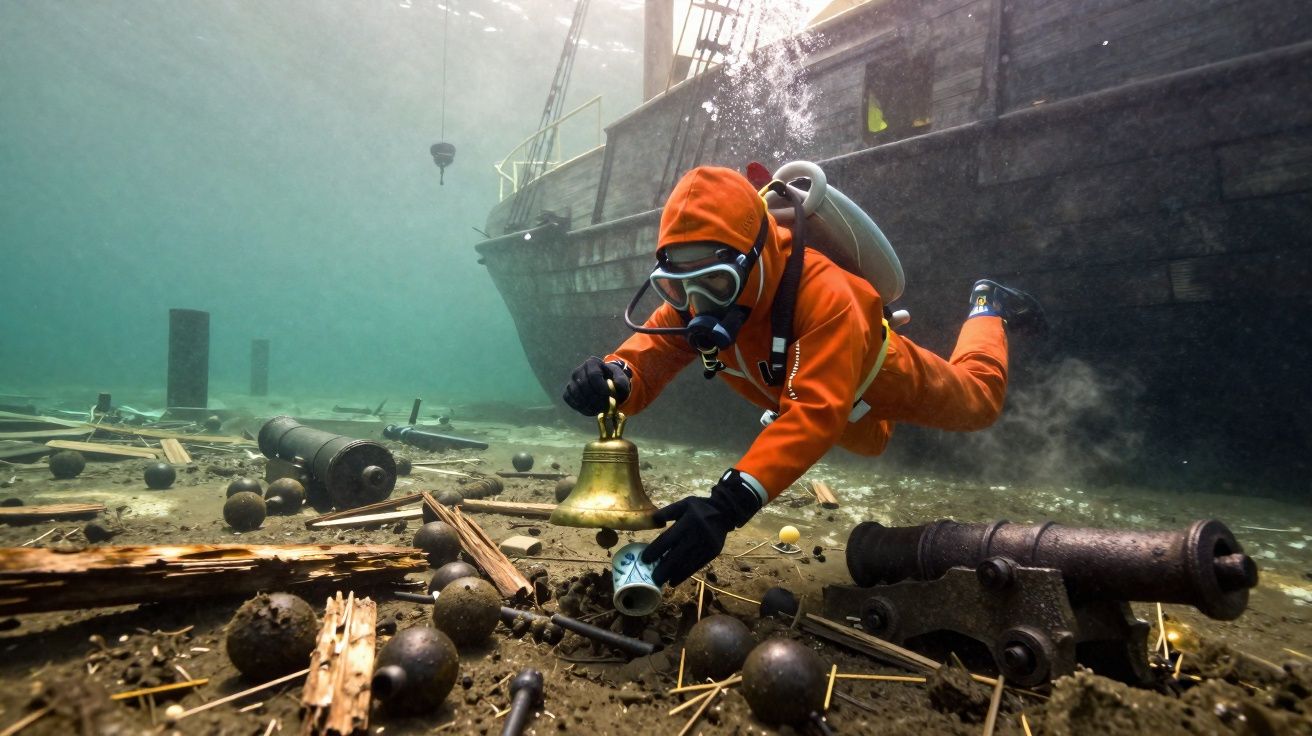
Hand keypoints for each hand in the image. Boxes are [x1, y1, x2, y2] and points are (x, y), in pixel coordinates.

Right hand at [562, 357, 630, 415]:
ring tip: (601, 410)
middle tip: (606, 407)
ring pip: (576, 394)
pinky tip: (593, 410)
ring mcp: (571, 381)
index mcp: (592, 363)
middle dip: (596, 399)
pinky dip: (582, 408)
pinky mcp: (568, 392)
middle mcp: (578, 370)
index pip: (593, 376)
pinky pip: (570, 401)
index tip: (610, 397)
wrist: (605, 385)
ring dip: (590, 405)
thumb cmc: (613, 381)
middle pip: (584, 386)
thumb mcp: (621, 379)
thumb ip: (621, 382)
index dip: (601, 388)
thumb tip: (616, 386)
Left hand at [641, 469, 763, 586]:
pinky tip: (674, 580)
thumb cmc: (700, 507)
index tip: (644, 559)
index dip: (655, 551)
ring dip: (672, 575)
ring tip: (661, 582)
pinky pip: (696, 566)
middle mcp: (696, 535)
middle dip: (663, 569)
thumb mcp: (684, 503)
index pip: (667, 539)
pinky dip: (684, 575)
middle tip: (652, 578)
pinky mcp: (712, 553)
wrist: (726, 512)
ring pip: (686, 564)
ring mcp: (705, 546)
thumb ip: (668, 511)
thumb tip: (652, 520)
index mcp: (687, 522)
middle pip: (676, 556)